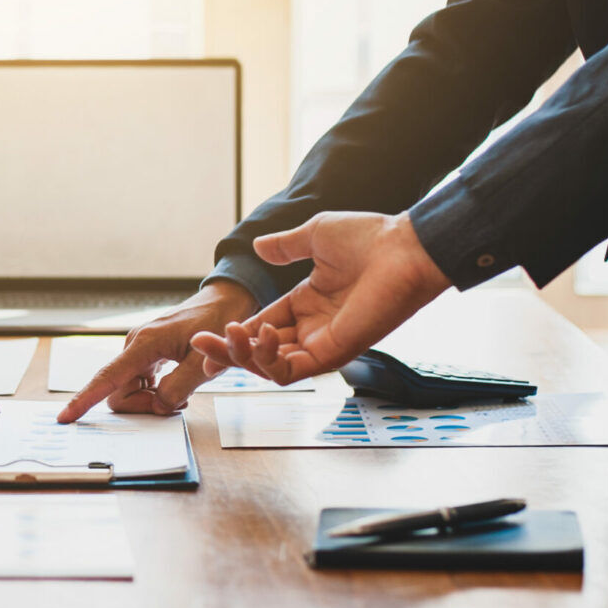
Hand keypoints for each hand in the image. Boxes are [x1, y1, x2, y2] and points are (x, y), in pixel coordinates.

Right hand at [56, 281, 257, 422]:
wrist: (224, 301)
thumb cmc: (217, 324)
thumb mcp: (206, 362)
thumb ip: (179, 388)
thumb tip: (158, 407)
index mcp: (145, 344)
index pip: (107, 377)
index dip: (84, 399)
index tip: (65, 417)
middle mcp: (135, 346)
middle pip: (118, 392)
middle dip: (142, 407)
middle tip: (179, 403)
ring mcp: (139, 350)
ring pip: (129, 390)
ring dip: (151, 401)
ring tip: (183, 394)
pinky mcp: (147, 355)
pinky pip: (139, 384)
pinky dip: (155, 394)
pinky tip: (178, 388)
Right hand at [191, 212, 450, 383]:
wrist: (404, 247)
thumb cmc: (371, 238)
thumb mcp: (315, 235)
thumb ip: (285, 246)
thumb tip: (258, 246)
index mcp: (307, 304)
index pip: (261, 326)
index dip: (233, 335)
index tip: (205, 337)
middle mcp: (313, 328)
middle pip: (259, 353)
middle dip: (227, 353)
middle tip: (202, 345)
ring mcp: (324, 343)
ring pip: (271, 368)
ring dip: (244, 356)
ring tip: (231, 335)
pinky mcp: (335, 353)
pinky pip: (292, 371)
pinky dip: (269, 361)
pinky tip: (259, 336)